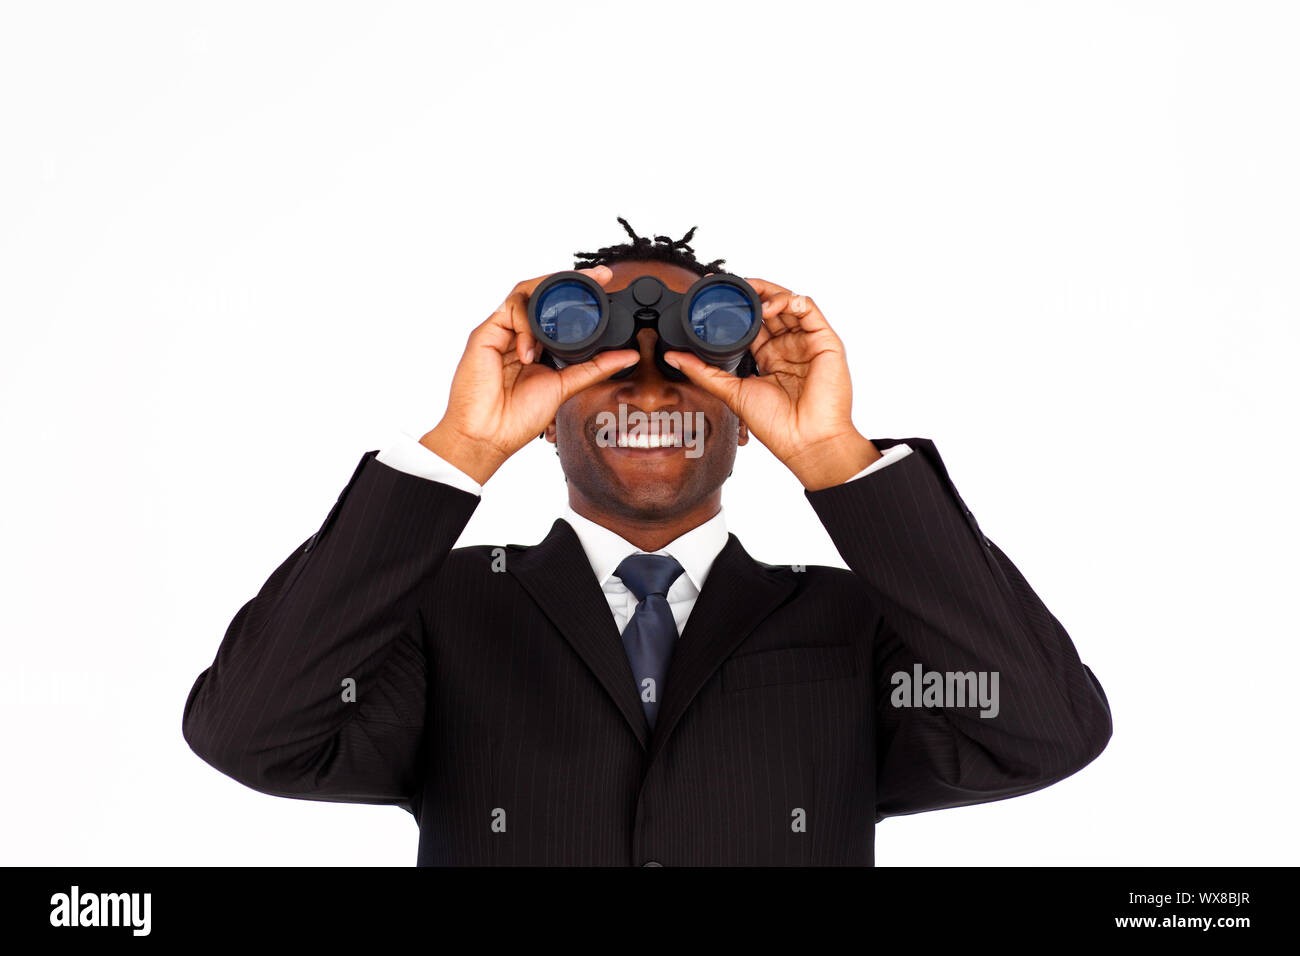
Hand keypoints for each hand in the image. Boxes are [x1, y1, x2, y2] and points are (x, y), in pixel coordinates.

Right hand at [420, 266, 638, 484]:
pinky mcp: (485, 334)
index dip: (579, 293)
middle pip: (541, 292)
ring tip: (568, 308)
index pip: (557, 310)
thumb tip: (629, 356)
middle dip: (569, 280)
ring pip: (525, 293)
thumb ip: (595, 368)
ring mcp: (501, 332)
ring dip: (548, 295)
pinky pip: (510, 310)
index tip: (606, 280)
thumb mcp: (565, 387)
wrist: (488, 435)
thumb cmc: (518, 417)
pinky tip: (529, 353)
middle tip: (598, 276)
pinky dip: (526, 326)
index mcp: (537, 345)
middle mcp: (518, 334)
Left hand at [663, 276, 880, 489]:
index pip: (752, 323)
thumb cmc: (777, 425)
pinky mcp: (825, 341)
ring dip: (768, 292)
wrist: (806, 442)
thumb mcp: (733, 393)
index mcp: (769, 358)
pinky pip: (809, 309)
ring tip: (749, 293)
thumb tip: (673, 356)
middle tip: (729, 285)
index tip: (714, 291)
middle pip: (770, 308)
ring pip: (788, 302)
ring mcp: (807, 342)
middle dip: (751, 293)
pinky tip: (770, 306)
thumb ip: (704, 372)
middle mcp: (788, 347)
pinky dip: (789, 300)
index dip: (736, 306)